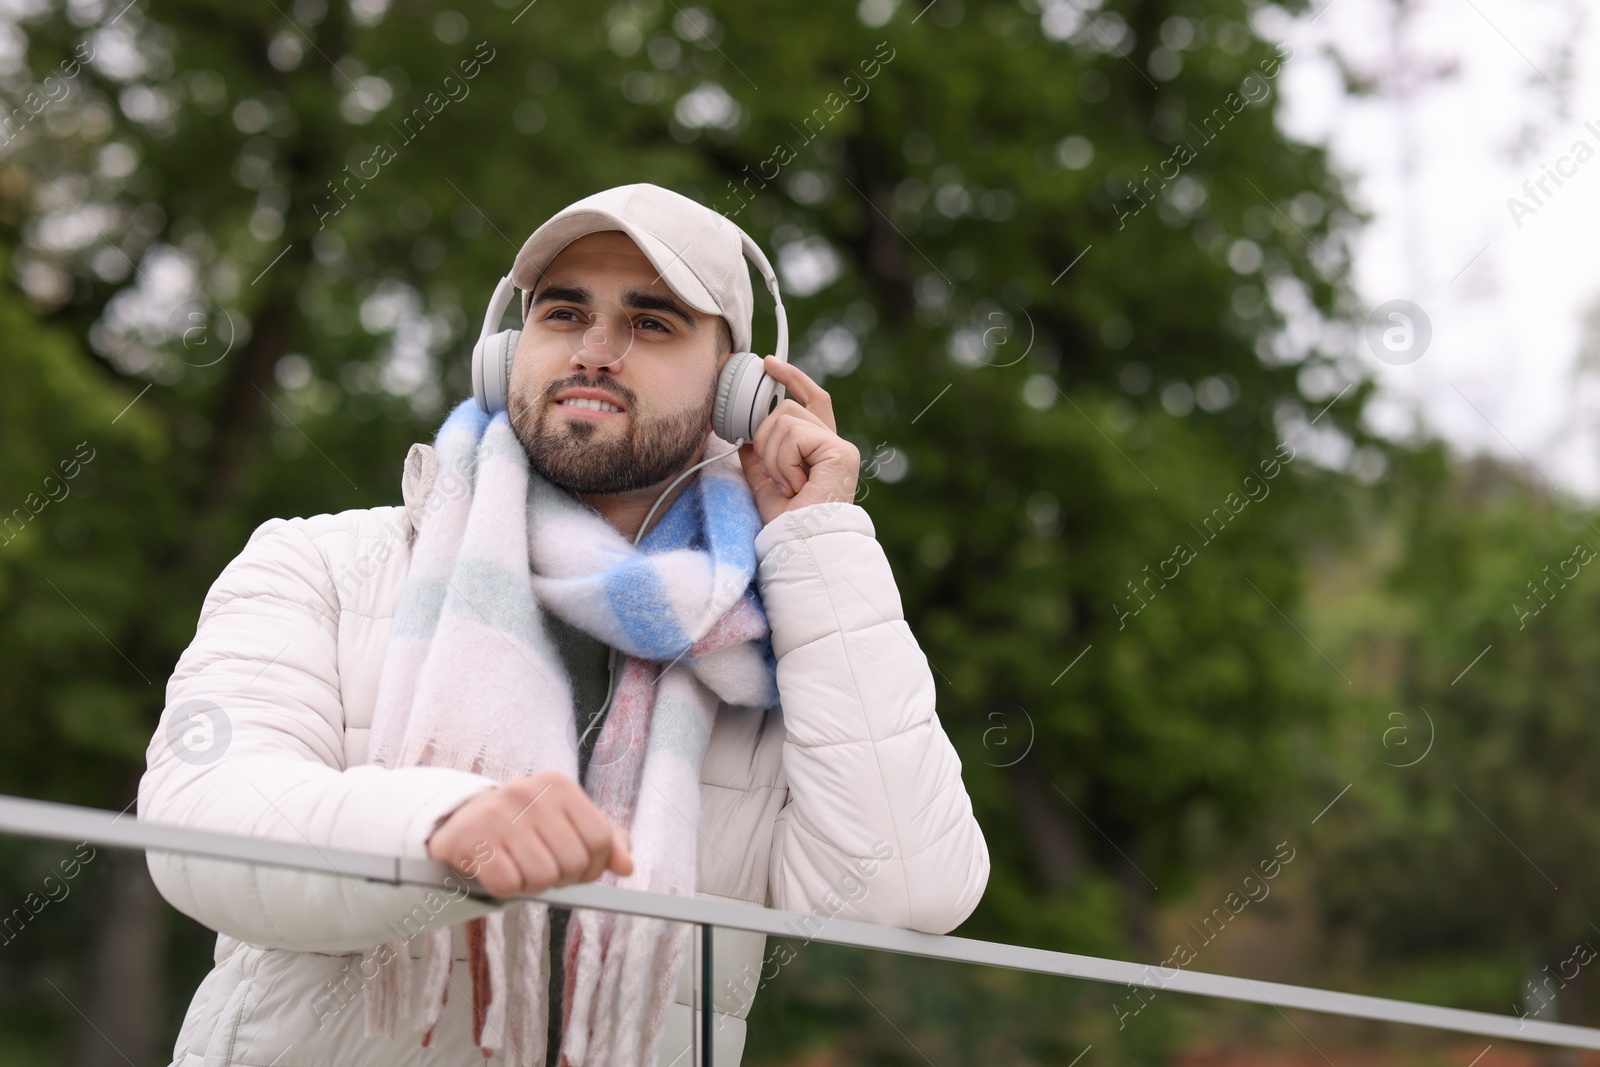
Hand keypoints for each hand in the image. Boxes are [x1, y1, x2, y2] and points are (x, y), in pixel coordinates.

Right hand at [426, 770, 633, 898]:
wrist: (462, 823)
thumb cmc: (524, 828)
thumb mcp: (566, 824)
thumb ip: (603, 842)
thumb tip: (627, 866)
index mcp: (560, 786)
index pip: (601, 839)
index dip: (593, 866)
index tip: (575, 868)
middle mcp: (530, 792)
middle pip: (574, 862)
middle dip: (560, 877)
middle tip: (540, 866)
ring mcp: (499, 812)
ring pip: (542, 877)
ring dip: (531, 885)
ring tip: (518, 867)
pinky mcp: (472, 837)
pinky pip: (507, 884)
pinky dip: (505, 888)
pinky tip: (496, 871)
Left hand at [738, 356, 860, 525]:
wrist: (799, 544)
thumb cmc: (786, 523)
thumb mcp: (764, 482)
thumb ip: (759, 456)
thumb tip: (744, 435)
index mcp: (819, 448)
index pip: (810, 399)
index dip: (792, 379)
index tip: (769, 363)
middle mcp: (834, 444)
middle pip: (787, 409)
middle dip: (765, 438)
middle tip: (773, 473)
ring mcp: (840, 447)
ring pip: (785, 419)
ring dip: (773, 455)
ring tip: (786, 484)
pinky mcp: (840, 452)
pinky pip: (794, 436)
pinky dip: (784, 461)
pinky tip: (795, 485)